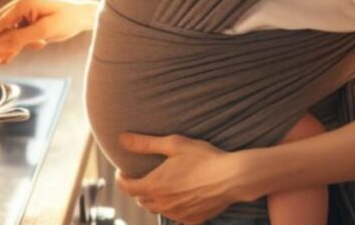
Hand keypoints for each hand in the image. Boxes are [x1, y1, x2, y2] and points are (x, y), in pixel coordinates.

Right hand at [0, 0, 96, 64]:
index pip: (2, 22)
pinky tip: (11, 55)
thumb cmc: (68, 20)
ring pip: (10, 31)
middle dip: (0, 44)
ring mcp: (27, 10)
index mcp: (25, 1)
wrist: (84, 16)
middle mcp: (23, 3)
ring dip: (10, 45)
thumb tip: (0, 46)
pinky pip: (18, 32)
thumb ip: (20, 38)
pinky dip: (16, 43)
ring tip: (4, 60)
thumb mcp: (44, 31)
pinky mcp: (31, 17)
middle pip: (3, 27)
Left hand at [115, 133, 248, 223]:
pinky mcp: (193, 220)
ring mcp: (178, 214)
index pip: (127, 188)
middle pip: (141, 200)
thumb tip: (121, 139)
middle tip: (142, 176)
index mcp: (155, 186)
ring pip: (157, 209)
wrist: (233, 177)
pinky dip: (172, 208)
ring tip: (159, 186)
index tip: (123, 171)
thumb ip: (145, 143)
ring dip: (154, 199)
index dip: (121, 179)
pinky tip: (179, 197)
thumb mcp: (173, 144)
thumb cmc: (203, 157)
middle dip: (137, 188)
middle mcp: (163, 204)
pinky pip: (175, 217)